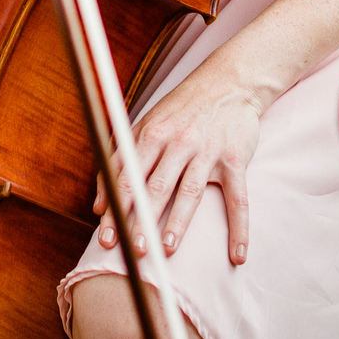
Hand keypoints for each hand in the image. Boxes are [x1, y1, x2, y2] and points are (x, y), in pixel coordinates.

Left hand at [91, 65, 267, 265]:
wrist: (229, 83)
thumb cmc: (180, 111)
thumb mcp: (145, 126)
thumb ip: (119, 162)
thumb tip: (99, 206)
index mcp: (151, 134)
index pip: (128, 177)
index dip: (116, 209)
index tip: (106, 238)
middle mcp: (178, 142)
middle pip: (156, 187)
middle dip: (143, 220)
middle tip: (134, 251)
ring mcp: (208, 151)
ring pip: (190, 192)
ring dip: (178, 223)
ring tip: (167, 251)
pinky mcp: (235, 159)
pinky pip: (238, 198)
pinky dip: (240, 227)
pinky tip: (238, 254)